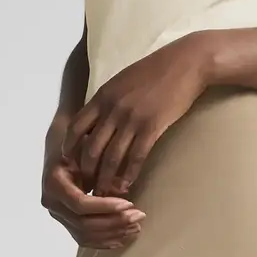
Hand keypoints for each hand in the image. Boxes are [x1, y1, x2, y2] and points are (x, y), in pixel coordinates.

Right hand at [42, 132, 143, 250]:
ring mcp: (57, 215)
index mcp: (54, 184)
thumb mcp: (89, 151)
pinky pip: (84, 239)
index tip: (129, 204)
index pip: (80, 204)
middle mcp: (51, 203)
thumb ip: (102, 169)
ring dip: (112, 233)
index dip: (105, 207)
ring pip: (85, 235)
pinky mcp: (65, 223)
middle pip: (83, 224)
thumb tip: (122, 190)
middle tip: (139, 216)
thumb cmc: (78, 145)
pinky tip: (123, 237)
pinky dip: (104, 241)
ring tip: (136, 227)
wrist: (61, 148)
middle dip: (114, 222)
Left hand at [62, 34, 210, 197]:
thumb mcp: (122, 80)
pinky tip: (127, 186)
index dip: (71, 150)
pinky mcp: (151, 127)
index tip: (72, 164)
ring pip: (111, 158)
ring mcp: (131, 119)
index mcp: (102, 96)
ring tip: (105, 194)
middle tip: (88, 186)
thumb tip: (96, 119)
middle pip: (90, 148)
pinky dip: (129, 175)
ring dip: (106, 180)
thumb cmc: (156, 70)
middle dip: (87, 172)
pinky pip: (135, 158)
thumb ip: (107, 100)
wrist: (186, 62)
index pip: (75, 128)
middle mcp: (112, 109)